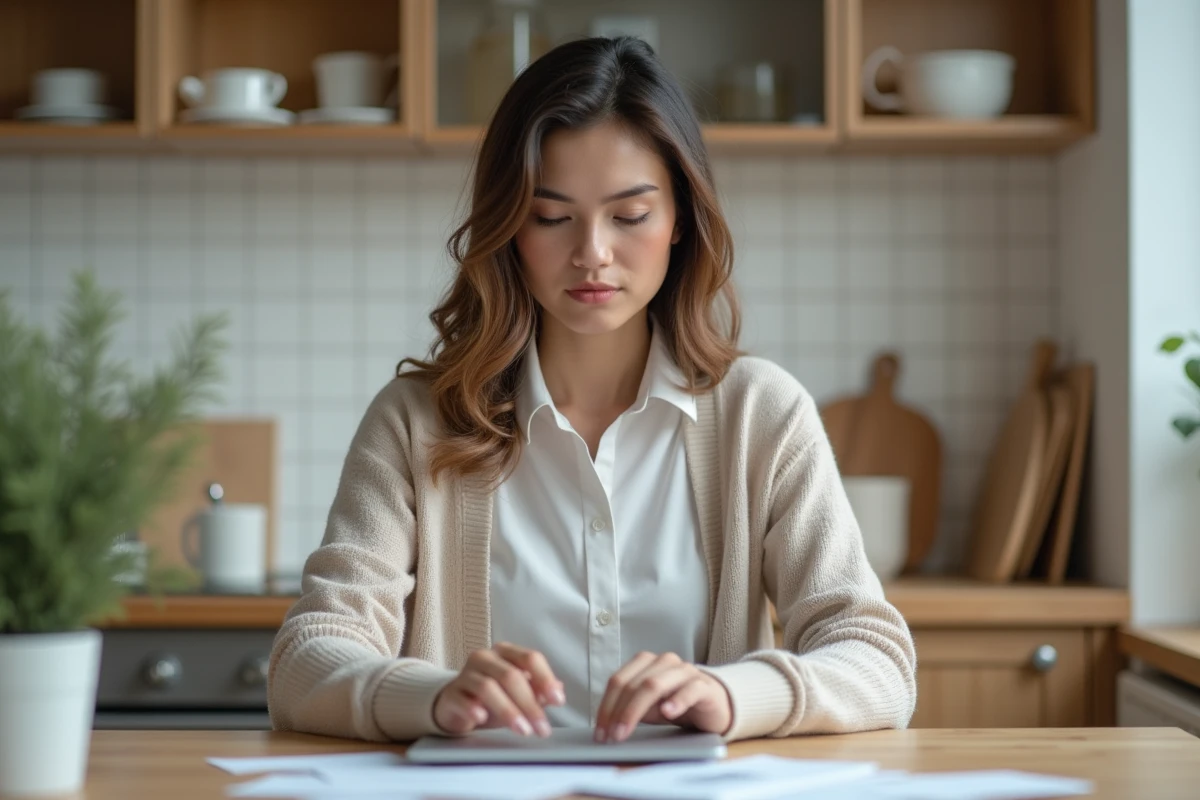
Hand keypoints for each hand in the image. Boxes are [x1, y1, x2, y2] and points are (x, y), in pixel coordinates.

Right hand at [433, 642, 565, 737]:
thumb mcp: (518, 695)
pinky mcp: (451, 693)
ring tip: (523, 730)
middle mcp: (485, 658)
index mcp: (506, 653)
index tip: (558, 700)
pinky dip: (473, 708)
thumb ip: (538, 691)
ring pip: (488, 687)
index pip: (530, 658)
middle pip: (511, 676)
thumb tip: (557, 691)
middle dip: (530, 704)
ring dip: (508, 710)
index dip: (546, 678)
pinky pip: (462, 698)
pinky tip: (482, 718)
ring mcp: (466, 674)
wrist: (454, 705)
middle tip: (541, 727)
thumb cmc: (491, 698)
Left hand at [594, 651, 732, 742]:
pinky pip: (689, 689)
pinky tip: (667, 712)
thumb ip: (629, 709)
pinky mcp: (704, 686)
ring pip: (655, 685)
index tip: (599, 732)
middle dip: (618, 712)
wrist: (714, 704)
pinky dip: (676, 700)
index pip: (618, 680)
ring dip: (636, 710)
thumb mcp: (648, 708)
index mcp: (646, 663)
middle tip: (612, 736)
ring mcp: (685, 671)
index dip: (605, 706)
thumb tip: (605, 726)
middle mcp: (664, 662)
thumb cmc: (676, 703)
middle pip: (634, 684)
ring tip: (627, 731)